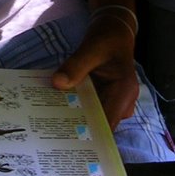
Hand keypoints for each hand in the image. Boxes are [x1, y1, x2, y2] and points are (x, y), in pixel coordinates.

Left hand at [52, 13, 138, 127]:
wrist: (114, 31)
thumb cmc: (107, 38)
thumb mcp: (91, 47)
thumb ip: (76, 65)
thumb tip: (57, 83)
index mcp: (124, 92)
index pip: (108, 123)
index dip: (90, 137)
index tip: (68, 144)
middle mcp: (122, 102)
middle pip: (99, 124)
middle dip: (78, 130)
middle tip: (51, 137)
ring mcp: (113, 102)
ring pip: (92, 118)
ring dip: (75, 121)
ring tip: (50, 129)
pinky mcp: (104, 99)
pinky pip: (89, 109)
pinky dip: (75, 110)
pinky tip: (56, 113)